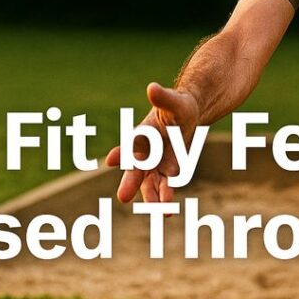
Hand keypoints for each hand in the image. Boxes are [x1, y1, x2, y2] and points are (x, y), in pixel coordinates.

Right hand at [105, 82, 200, 203]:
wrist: (187, 117)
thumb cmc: (177, 106)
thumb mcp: (174, 101)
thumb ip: (163, 97)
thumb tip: (152, 87)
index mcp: (142, 135)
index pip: (129, 144)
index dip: (121, 152)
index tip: (110, 160)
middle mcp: (145, 153)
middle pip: (135, 169)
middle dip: (130, 182)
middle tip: (122, 197)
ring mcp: (155, 164)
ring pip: (150, 184)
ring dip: (152, 197)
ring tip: (158, 210)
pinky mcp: (168, 172)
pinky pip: (166, 186)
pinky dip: (166, 196)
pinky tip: (168, 210)